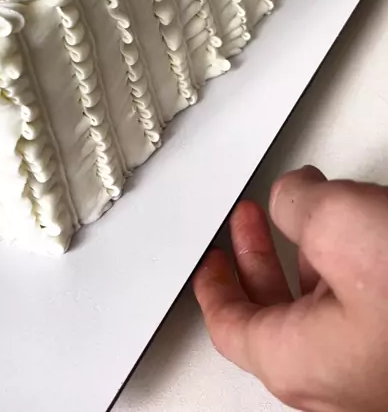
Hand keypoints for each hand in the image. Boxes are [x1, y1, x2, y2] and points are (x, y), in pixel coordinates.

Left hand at [193, 166, 387, 411]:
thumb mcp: (341, 226)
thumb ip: (296, 205)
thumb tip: (292, 196)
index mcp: (299, 362)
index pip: (230, 327)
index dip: (213, 284)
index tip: (207, 259)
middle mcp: (335, 381)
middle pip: (273, 317)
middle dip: (258, 256)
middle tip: (248, 221)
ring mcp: (375, 372)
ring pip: (320, 309)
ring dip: (306, 252)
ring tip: (309, 205)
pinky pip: (361, 309)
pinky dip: (347, 266)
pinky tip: (361, 226)